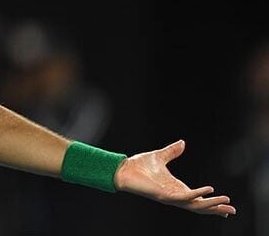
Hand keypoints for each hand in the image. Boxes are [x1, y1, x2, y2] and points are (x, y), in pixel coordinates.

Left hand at [114, 139, 236, 217]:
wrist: (122, 169)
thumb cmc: (138, 166)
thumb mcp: (160, 156)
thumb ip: (172, 151)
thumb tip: (183, 143)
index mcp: (176, 188)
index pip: (198, 199)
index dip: (211, 202)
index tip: (227, 205)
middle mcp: (174, 194)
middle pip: (199, 206)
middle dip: (215, 208)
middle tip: (231, 210)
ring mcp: (169, 196)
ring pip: (194, 205)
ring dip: (210, 205)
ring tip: (225, 203)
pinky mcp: (162, 195)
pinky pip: (182, 197)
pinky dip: (196, 194)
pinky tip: (207, 191)